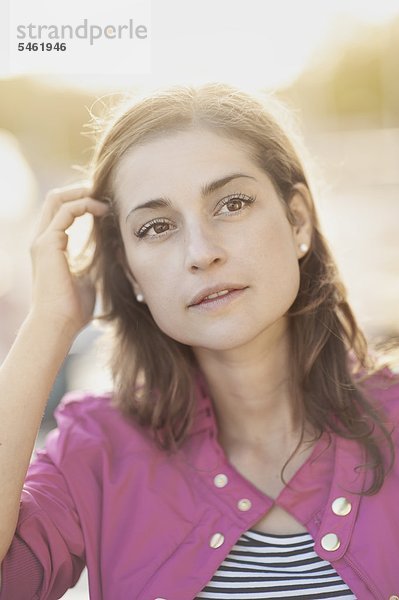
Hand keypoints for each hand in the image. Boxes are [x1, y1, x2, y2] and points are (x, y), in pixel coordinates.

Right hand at [29, 184, 108, 333]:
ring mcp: (42, 240)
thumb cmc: (73, 308)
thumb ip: (94, 261)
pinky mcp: (47, 243)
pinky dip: (84, 205)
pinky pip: (65, 211)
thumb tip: (112, 250)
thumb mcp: (89, 278)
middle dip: (79, 191)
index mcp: (50, 247)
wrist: (58, 324)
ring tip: (105, 200)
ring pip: (57, 200)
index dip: (81, 202)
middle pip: (54, 200)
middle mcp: (42, 240)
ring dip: (83, 194)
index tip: (105, 205)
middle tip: (103, 192)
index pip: (61, 212)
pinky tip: (102, 209)